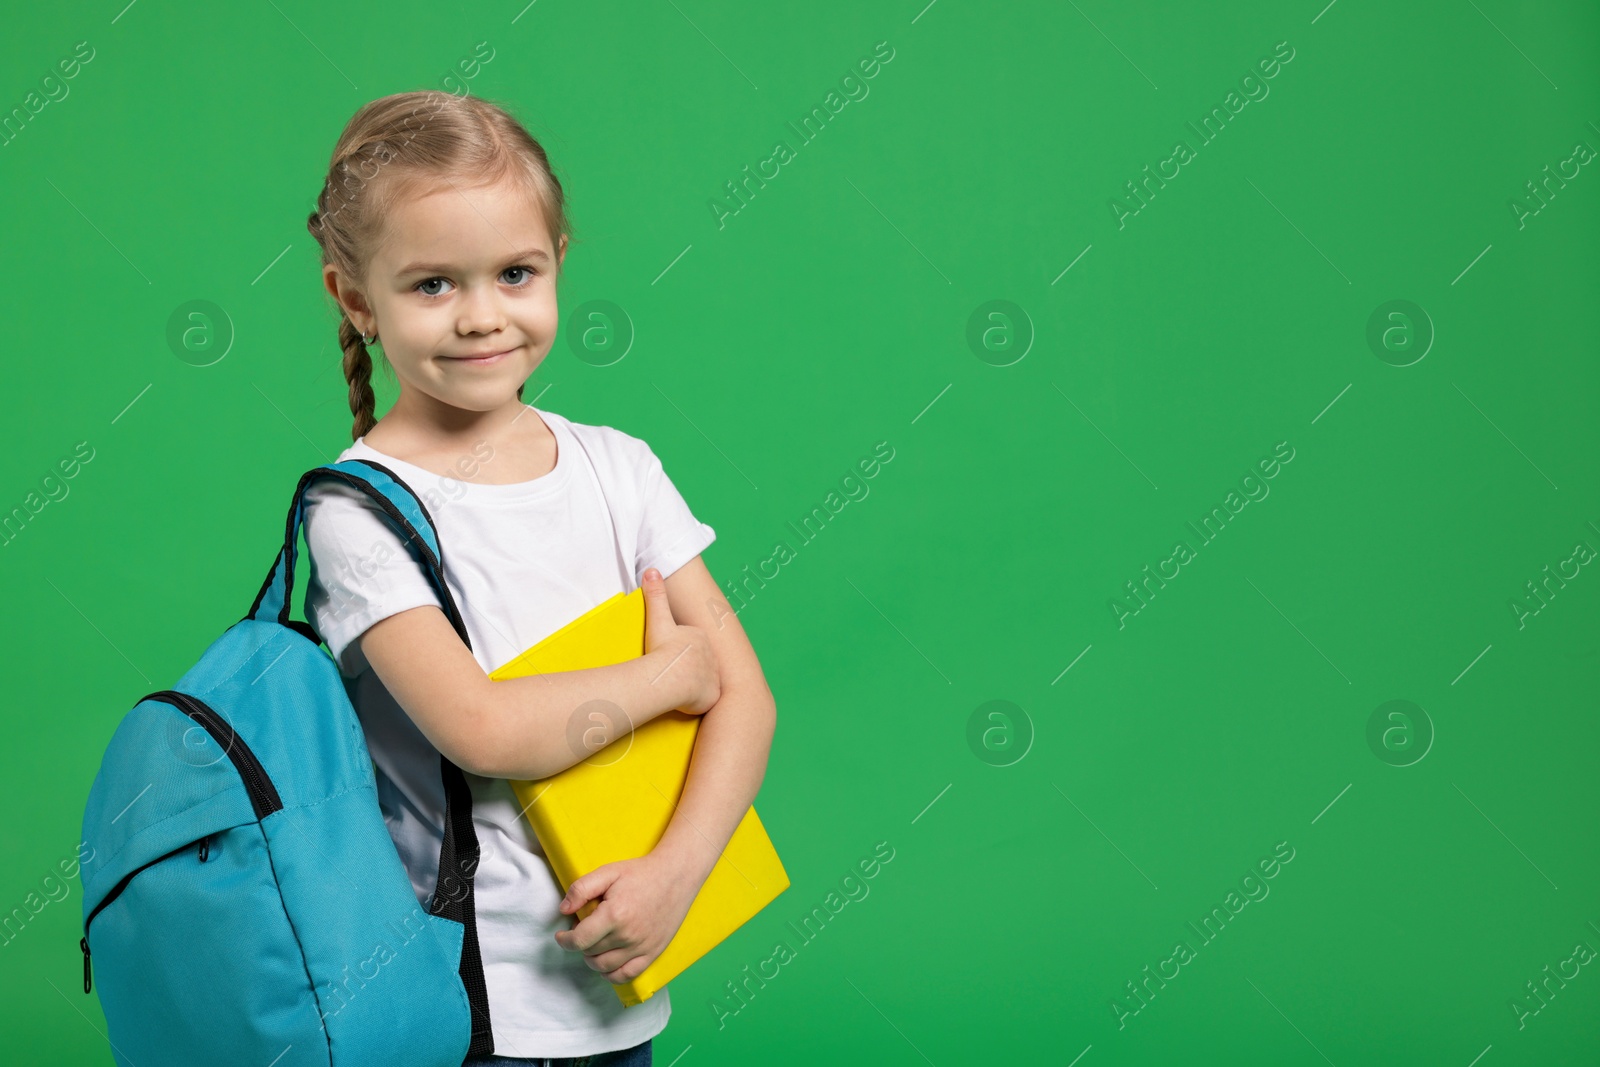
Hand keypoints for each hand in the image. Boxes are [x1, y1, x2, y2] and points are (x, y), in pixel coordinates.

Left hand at [553, 848, 703, 983]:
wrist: (676, 876)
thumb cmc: (641, 873)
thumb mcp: (608, 872)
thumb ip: (581, 889)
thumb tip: (563, 910)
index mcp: (614, 915)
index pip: (579, 940)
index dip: (565, 941)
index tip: (561, 936)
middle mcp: (627, 935)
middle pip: (590, 953)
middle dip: (580, 944)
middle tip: (583, 930)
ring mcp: (641, 947)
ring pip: (605, 967)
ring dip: (592, 960)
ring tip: (593, 945)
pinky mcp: (652, 953)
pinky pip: (626, 975)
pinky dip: (611, 975)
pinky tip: (606, 963)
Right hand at [641, 567, 720, 714]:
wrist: (668, 676)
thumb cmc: (662, 649)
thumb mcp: (658, 619)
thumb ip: (656, 594)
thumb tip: (651, 569)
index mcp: (700, 637)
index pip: (688, 645)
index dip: (675, 653)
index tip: (665, 658)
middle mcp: (712, 655)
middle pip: (695, 663)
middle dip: (685, 669)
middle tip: (669, 674)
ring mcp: (715, 676)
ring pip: (700, 681)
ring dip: (690, 685)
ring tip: (674, 687)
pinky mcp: (714, 695)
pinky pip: (704, 699)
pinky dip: (695, 701)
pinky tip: (682, 699)